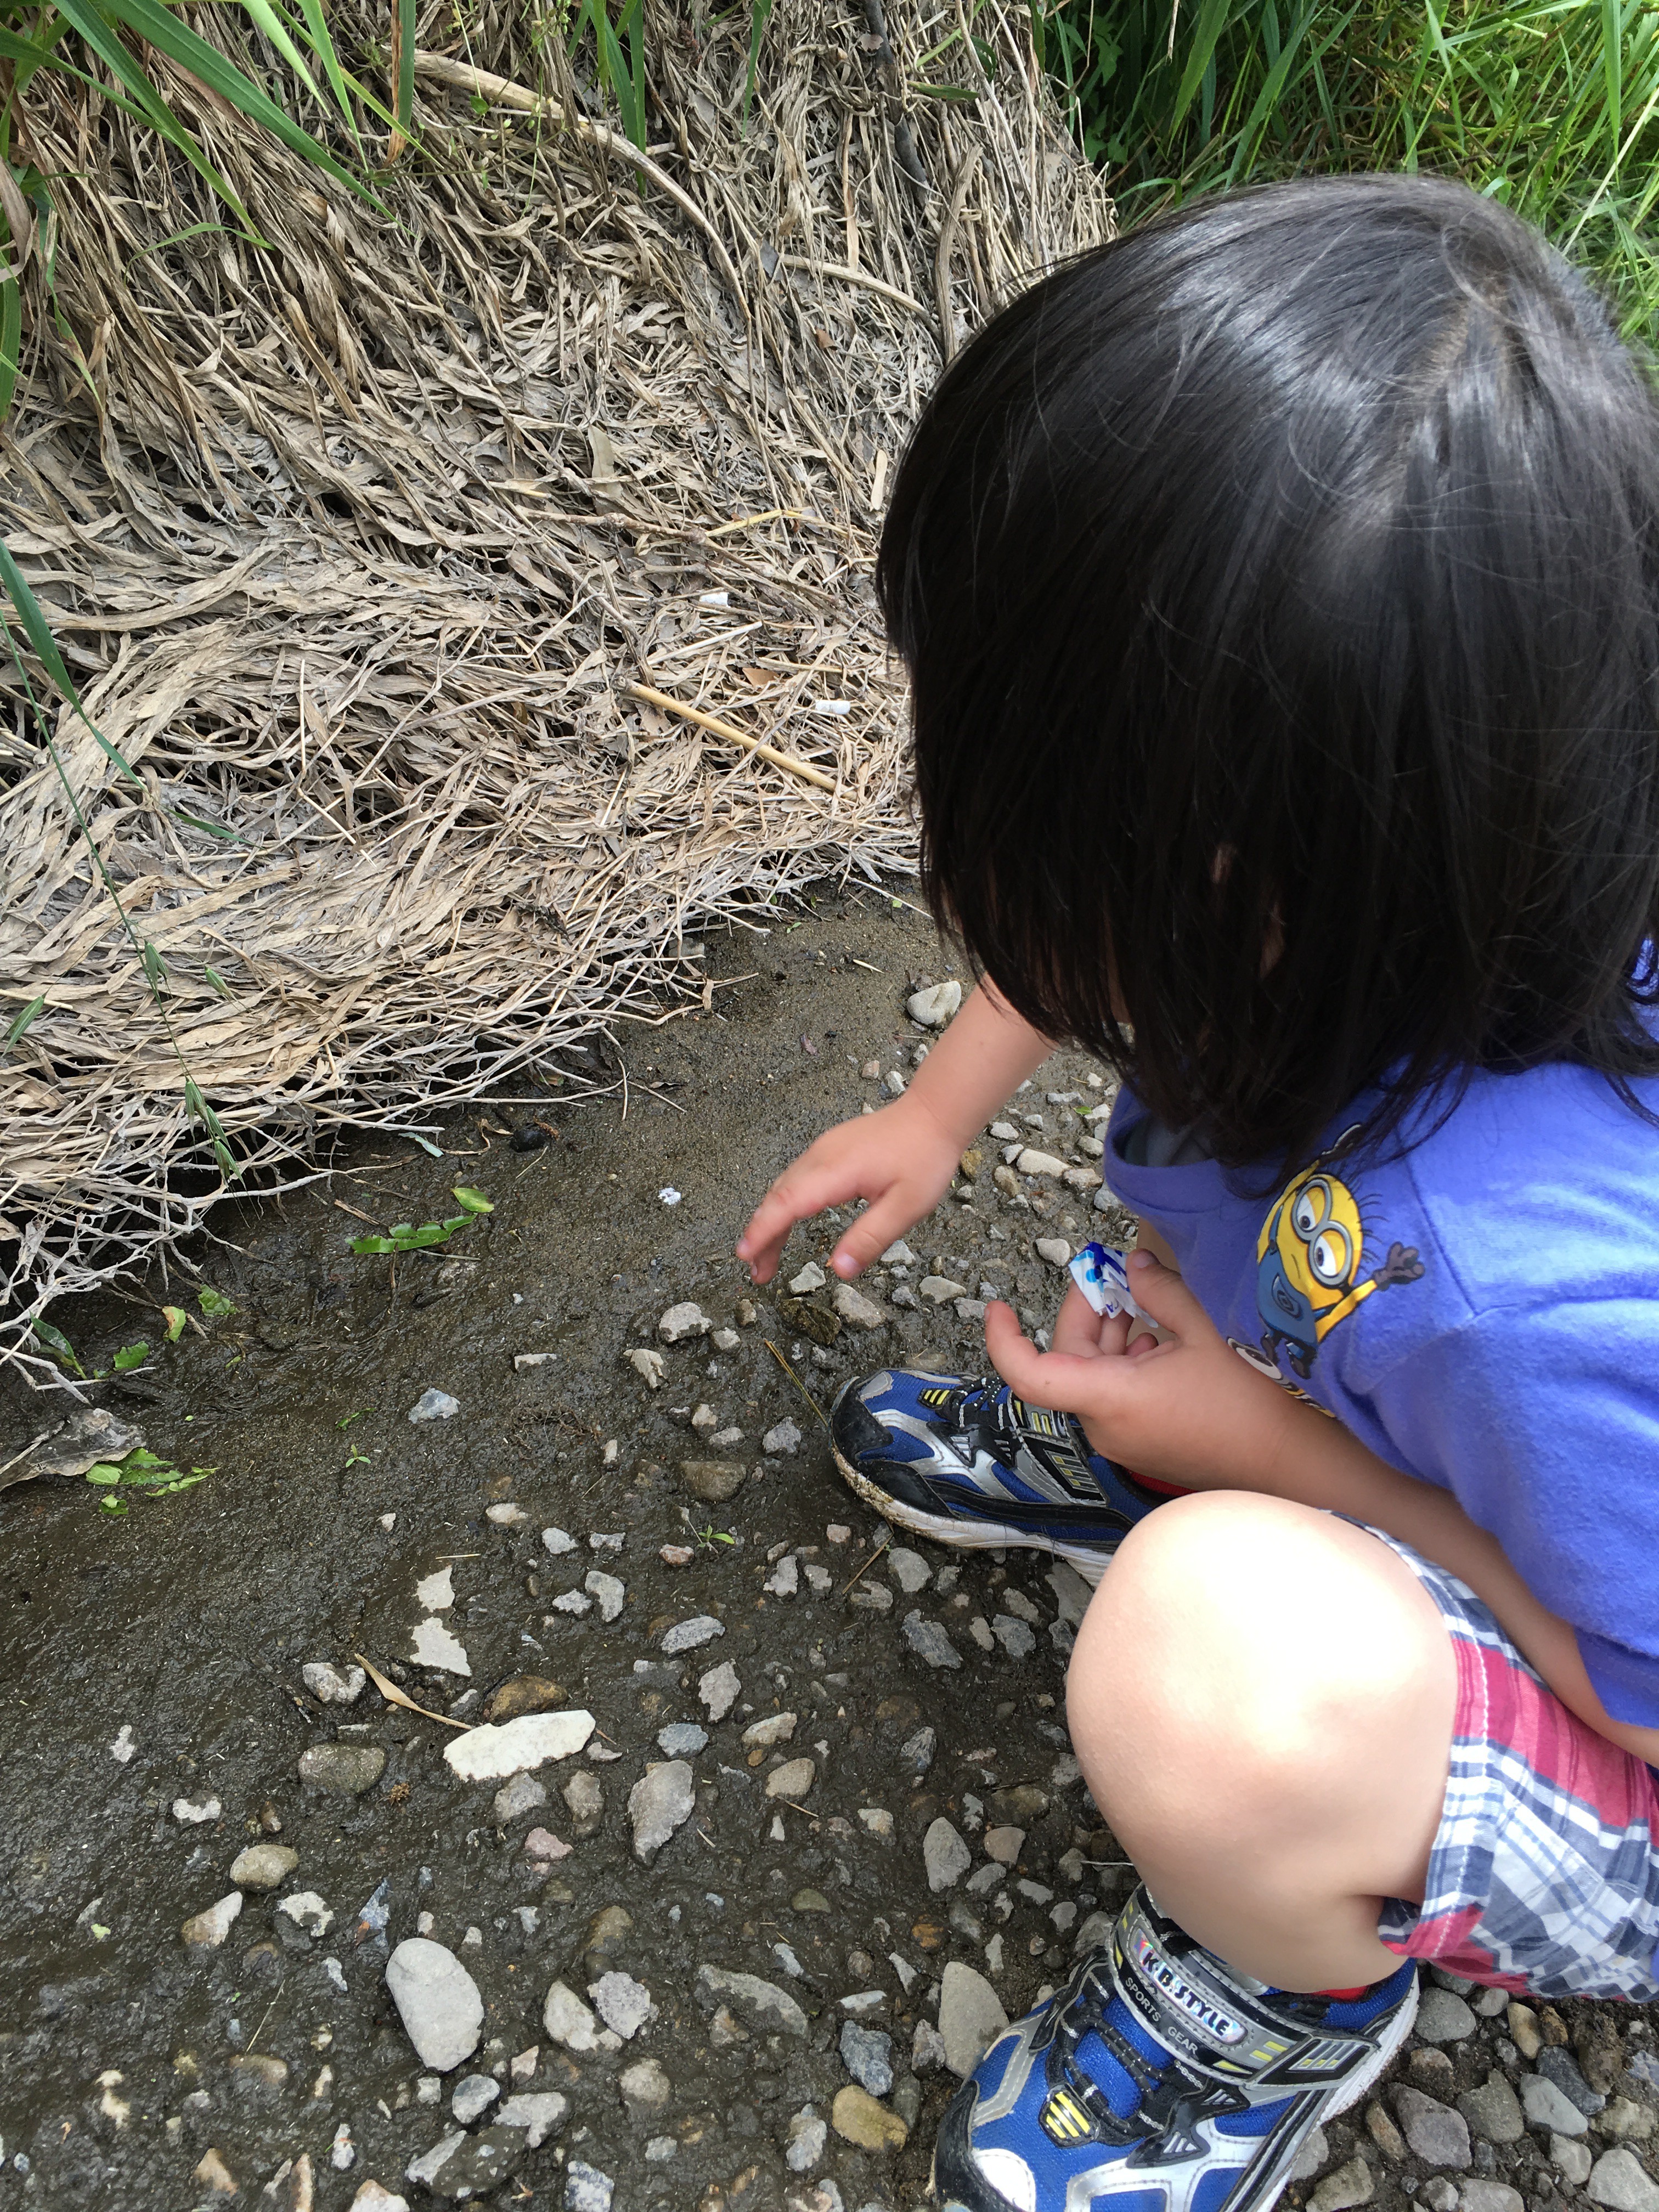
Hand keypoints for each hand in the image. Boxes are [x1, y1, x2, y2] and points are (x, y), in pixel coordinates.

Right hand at [736, 1092, 964, 1283]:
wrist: (933, 1113)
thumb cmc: (924, 1155)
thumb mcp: (906, 1207)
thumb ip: (870, 1238)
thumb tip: (839, 1270)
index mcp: (836, 1171)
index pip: (787, 1204)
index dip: (763, 1232)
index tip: (745, 1255)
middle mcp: (821, 1157)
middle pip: (777, 1199)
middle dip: (761, 1236)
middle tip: (758, 1273)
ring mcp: (823, 1150)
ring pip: (783, 1188)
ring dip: (770, 1222)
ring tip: (766, 1256)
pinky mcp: (829, 1150)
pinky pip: (795, 1178)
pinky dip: (783, 1204)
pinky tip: (786, 1221)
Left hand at [983, 1250, 1298, 1487]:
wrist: (1283, 1462)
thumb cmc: (1244, 1404)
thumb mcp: (1203, 1332)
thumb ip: (1161, 1292)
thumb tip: (1134, 1264)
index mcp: (1108, 1397)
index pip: (1030, 1373)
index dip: (1003, 1339)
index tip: (997, 1307)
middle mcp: (1103, 1424)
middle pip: (1069, 1359)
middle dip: (1091, 1313)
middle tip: (1119, 1277)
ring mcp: (1119, 1438)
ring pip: (1092, 1374)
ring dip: (1113, 1336)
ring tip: (1150, 1311)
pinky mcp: (1136, 1443)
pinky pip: (1112, 1394)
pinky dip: (1126, 1362)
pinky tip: (1162, 1345)